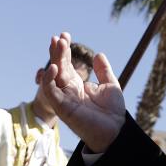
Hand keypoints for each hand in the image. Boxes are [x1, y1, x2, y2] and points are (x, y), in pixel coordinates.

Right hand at [42, 32, 125, 151]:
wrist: (116, 130)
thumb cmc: (112, 112)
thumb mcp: (110, 85)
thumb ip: (103, 70)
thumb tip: (98, 54)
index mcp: (77, 86)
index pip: (66, 65)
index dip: (64, 51)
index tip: (65, 35)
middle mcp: (68, 91)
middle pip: (58, 68)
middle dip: (57, 52)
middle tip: (58, 36)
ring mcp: (64, 99)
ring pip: (53, 77)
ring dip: (53, 60)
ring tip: (58, 44)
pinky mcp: (62, 108)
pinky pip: (51, 92)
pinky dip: (49, 80)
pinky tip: (54, 67)